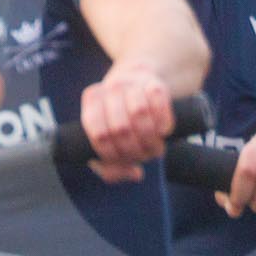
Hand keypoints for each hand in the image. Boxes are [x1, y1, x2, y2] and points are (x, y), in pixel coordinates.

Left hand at [80, 62, 173, 182]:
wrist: (141, 81)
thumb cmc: (121, 119)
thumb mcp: (109, 141)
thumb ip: (111, 167)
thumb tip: (135, 174)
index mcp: (92, 100)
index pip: (99, 135)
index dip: (114, 155)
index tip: (124, 160)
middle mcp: (110, 88)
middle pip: (121, 128)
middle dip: (135, 150)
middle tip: (143, 156)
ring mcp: (132, 83)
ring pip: (139, 113)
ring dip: (150, 139)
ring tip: (154, 147)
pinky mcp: (155, 84)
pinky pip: (159, 104)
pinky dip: (163, 123)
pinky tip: (163, 132)